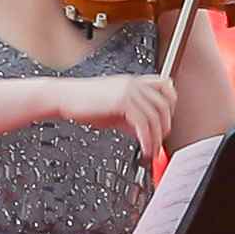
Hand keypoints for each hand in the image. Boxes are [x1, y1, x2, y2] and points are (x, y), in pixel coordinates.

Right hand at [39, 70, 177, 157]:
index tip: (165, 123)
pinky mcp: (122, 101)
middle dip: (165, 126)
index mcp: (133, 82)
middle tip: (160, 143)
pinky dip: (147, 139)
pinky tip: (143, 148)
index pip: (166, 86)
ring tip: (151, 151)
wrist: (63, 97)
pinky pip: (143, 123)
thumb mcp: (112, 111)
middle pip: (165, 103)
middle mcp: (134, 84)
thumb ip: (130, 119)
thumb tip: (144, 134)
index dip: (171, 105)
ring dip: (156, 137)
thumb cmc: (83, 103)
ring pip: (155, 115)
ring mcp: (129, 91)